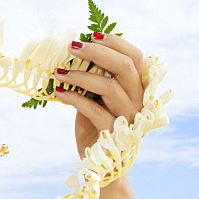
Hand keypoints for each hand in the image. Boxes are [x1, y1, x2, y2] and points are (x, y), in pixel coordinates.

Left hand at [54, 34, 145, 158]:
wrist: (100, 164)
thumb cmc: (97, 126)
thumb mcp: (97, 98)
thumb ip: (95, 78)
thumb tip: (76, 52)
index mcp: (139, 89)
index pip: (135, 57)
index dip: (115, 43)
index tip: (92, 35)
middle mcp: (139, 101)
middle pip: (125, 66)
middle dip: (97, 52)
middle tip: (72, 47)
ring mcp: (128, 117)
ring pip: (109, 87)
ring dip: (81, 75)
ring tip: (59, 72)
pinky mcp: (112, 133)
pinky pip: (93, 110)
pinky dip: (74, 98)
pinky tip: (60, 92)